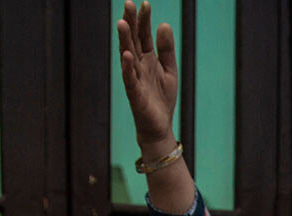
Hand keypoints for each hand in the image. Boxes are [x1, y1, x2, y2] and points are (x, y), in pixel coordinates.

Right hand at [118, 1, 178, 145]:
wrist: (159, 127)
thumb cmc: (162, 98)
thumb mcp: (169, 69)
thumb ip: (167, 49)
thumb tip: (164, 23)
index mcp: (147, 59)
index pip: (144, 35)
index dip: (144, 20)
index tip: (145, 3)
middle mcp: (138, 66)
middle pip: (133, 41)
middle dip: (131, 23)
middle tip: (128, 3)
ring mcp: (134, 79)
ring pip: (128, 56)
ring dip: (124, 40)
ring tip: (122, 23)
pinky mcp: (135, 95)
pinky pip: (129, 79)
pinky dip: (128, 67)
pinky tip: (127, 54)